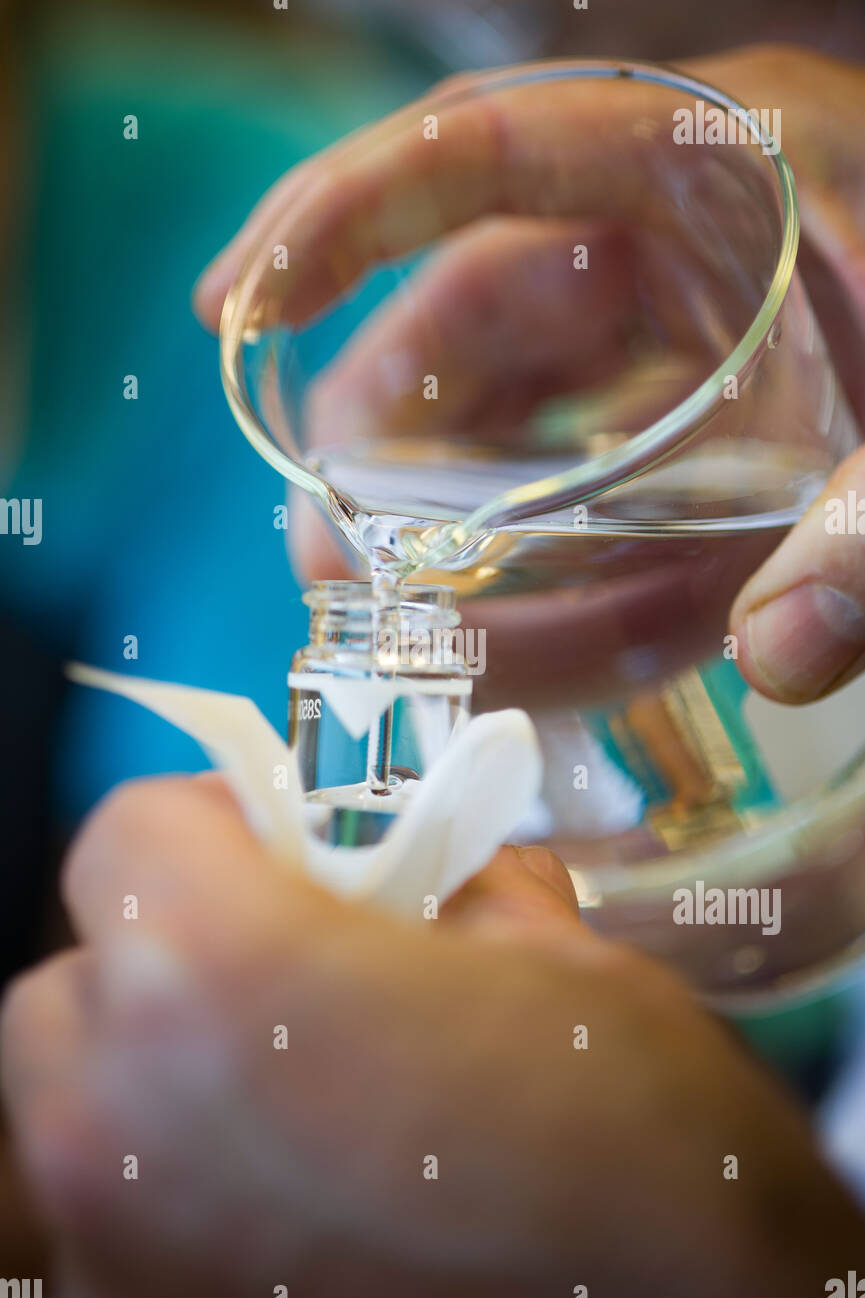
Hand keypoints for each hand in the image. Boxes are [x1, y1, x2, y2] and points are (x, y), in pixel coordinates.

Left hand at [2, 773, 862, 1297]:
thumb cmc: (630, 1144)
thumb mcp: (557, 961)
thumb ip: (445, 889)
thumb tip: (415, 877)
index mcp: (212, 978)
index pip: (126, 835)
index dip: (212, 821)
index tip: (289, 848)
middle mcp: (114, 1120)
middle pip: (75, 979)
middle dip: (165, 954)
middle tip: (285, 970)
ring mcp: (111, 1251)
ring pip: (71, 1107)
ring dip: (151, 1071)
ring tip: (283, 1093)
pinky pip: (110, 1220)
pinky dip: (170, 1187)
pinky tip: (293, 1207)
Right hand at [195, 47, 864, 708]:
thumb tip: (781, 652)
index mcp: (724, 164)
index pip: (489, 146)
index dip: (344, 214)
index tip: (239, 304)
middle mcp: (681, 233)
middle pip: (477, 310)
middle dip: (388, 437)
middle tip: (327, 555)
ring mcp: (685, 324)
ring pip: (522, 409)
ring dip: (460, 519)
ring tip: (405, 620)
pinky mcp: (703, 404)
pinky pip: (590, 471)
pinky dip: (558, 554)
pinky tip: (534, 630)